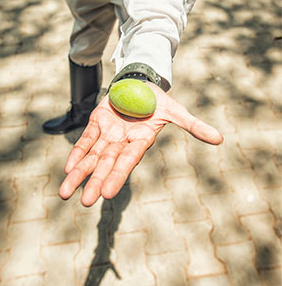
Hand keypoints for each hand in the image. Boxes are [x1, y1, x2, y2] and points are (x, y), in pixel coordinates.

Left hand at [58, 82, 222, 205]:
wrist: (140, 84)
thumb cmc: (158, 101)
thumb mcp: (176, 111)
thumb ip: (193, 126)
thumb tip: (219, 139)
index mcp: (140, 142)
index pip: (126, 162)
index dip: (117, 176)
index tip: (107, 194)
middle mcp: (121, 142)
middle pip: (105, 165)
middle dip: (94, 182)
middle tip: (84, 202)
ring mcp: (108, 133)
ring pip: (90, 156)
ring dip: (78, 174)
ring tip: (65, 192)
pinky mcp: (96, 122)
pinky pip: (85, 140)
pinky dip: (76, 152)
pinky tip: (68, 168)